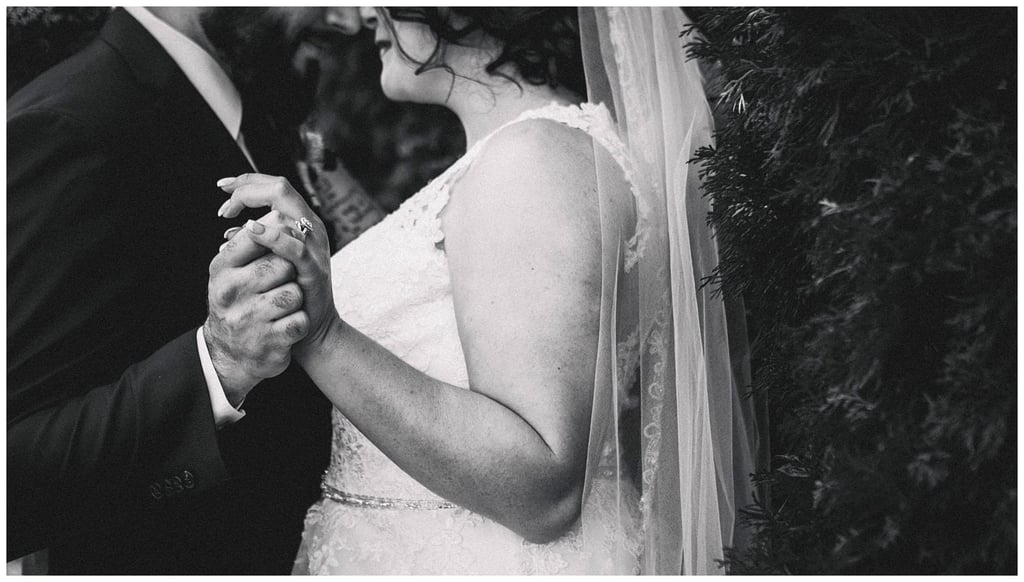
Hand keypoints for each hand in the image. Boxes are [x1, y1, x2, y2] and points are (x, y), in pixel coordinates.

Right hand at [205, 210, 309, 404]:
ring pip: (294, 293)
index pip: (256, 235)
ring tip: (280, 307)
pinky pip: (300, 321)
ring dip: (295, 300)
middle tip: (279, 284)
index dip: (279, 236)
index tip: (283, 244)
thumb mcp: (233, 272)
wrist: (231, 356)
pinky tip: (284, 327)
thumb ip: (252, 243)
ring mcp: (248, 319)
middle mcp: (229, 292)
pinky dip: (299, 324)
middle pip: (282, 264)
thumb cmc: (241, 303)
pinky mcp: (268, 343)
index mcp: (221, 268)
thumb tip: (280, 215)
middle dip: (289, 272)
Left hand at [217, 174, 338, 355]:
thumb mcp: (270, 262)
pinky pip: (295, 247)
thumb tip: (228, 233)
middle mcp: (312, 228)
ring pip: (287, 211)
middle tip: (224, 203)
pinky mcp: (314, 269)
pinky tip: (252, 231)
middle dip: (247, 189)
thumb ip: (256, 245)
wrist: (310, 327)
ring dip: (256, 208)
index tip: (223, 187)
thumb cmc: (287, 293)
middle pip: (281, 189)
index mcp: (302, 223)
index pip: (276, 187)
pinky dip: (272, 236)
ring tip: (230, 215)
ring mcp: (315, 247)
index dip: (248, 181)